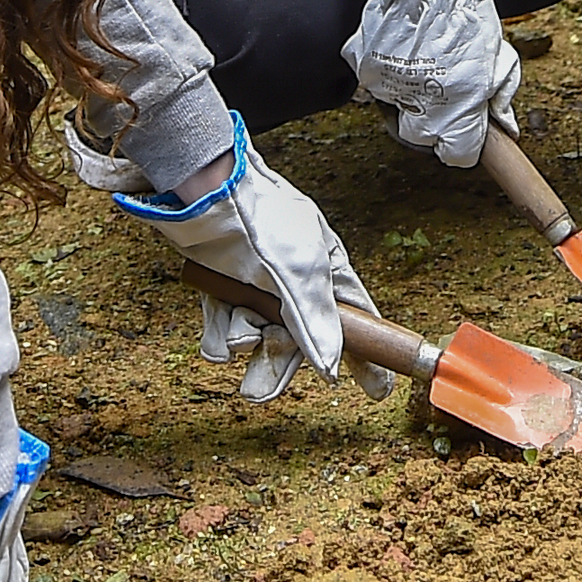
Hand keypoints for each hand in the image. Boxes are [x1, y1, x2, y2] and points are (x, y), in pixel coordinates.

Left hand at [69, 114, 395, 400]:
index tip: (376, 388)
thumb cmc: (261, 218)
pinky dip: (220, 331)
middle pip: (296, 338)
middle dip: (278, 363)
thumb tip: (332, 367)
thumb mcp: (297, 272)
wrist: (205, 192)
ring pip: (257, 334)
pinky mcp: (225, 285)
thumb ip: (314, 320)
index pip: (354, 319)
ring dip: (244, 342)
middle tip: (261, 389)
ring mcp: (258, 285)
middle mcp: (294, 281)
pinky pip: (226, 324)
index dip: (364, 353)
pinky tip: (218, 331)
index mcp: (325, 271)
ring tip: (236, 338)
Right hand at [338, 0, 520, 167]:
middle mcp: (424, 100)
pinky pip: (378, 85)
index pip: (459, 154)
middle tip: (445, 91)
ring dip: (412, 94)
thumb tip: (505, 128)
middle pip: (424, 139)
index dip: (465, 144)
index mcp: (462, 101)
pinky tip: (406, 49)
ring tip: (425, 60)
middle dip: (435, 123)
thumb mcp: (497, 52)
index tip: (467, 132)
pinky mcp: (367, 67)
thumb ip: (501, 95)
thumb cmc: (467, 10)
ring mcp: (390, 85)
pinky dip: (391, 73)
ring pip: (400, 110)